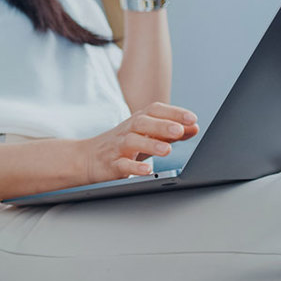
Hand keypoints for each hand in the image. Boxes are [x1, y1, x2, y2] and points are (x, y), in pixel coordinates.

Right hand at [79, 103, 198, 183]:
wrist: (87, 158)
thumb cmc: (122, 146)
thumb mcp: (146, 135)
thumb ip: (170, 132)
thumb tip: (194, 127)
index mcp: (137, 121)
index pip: (154, 110)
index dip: (173, 112)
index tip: (191, 118)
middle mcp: (127, 131)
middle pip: (142, 122)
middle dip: (162, 125)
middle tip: (179, 130)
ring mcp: (118, 147)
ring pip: (132, 141)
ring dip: (150, 144)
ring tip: (167, 150)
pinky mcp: (111, 164)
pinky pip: (122, 164)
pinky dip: (134, 167)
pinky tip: (147, 170)